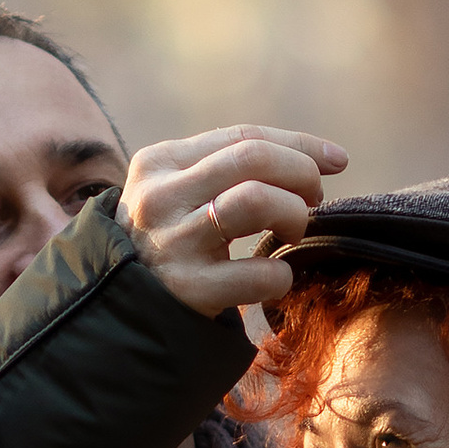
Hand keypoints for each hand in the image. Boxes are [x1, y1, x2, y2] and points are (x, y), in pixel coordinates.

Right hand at [120, 124, 349, 314]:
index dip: (300, 145)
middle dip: (302, 174)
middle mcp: (161, 196)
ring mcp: (173, 242)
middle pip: (255, 158)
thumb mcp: (175, 194)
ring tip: (292, 233)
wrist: (112, 311)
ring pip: (258, 200)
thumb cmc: (163, 244)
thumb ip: (226, 171)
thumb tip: (319, 159)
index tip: (336, 161)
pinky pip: (261, 272)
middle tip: (312, 200)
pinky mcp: (188, 289)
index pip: (245, 137)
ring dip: (294, 215)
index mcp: (160, 162)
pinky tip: (272, 280)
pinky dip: (281, 276)